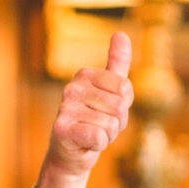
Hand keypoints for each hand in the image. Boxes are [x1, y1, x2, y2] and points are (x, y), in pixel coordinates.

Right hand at [34, 32, 133, 187]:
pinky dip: (98, 145)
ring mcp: (65, 108)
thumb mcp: (108, 91)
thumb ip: (116, 63)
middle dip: (117, 123)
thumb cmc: (92, 120)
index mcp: (85, 74)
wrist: (70, 154)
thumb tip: (121, 33)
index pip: (126, 89)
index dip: (124, 106)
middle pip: (121, 107)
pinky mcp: (62, 129)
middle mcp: (72, 87)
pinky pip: (99, 137)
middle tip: (99, 126)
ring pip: (112, 124)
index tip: (108, 111)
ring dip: (108, 136)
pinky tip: (85, 143)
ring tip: (92, 135)